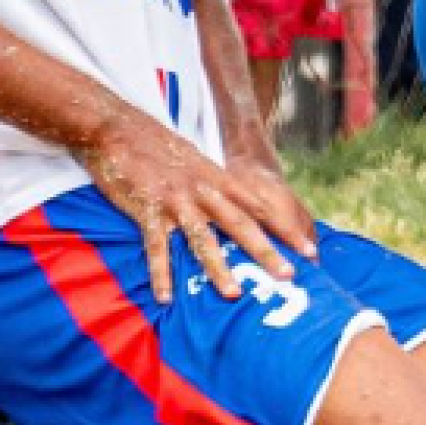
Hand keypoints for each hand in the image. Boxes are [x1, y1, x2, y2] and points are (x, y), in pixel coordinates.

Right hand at [90, 110, 315, 302]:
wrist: (116, 127)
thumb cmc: (154, 144)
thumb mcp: (193, 159)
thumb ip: (212, 182)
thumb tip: (231, 202)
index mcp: (215, 176)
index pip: (258, 205)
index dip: (285, 227)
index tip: (309, 248)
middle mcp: (201, 188)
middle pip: (240, 223)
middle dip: (266, 250)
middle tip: (290, 276)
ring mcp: (175, 200)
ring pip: (202, 238)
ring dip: (219, 267)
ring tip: (234, 295)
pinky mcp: (147, 209)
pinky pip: (156, 247)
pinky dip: (161, 273)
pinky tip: (166, 298)